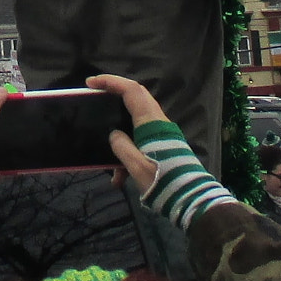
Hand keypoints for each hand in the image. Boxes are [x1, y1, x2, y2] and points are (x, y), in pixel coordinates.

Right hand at [87, 73, 168, 195]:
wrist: (189, 198)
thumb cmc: (163, 180)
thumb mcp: (136, 166)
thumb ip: (121, 147)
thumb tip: (114, 135)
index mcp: (151, 122)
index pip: (131, 91)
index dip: (111, 82)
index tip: (91, 83)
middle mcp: (158, 122)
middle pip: (136, 98)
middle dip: (115, 96)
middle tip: (95, 98)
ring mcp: (162, 133)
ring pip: (136, 124)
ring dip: (120, 140)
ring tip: (112, 169)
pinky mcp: (164, 145)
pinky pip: (141, 140)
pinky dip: (128, 154)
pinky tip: (121, 179)